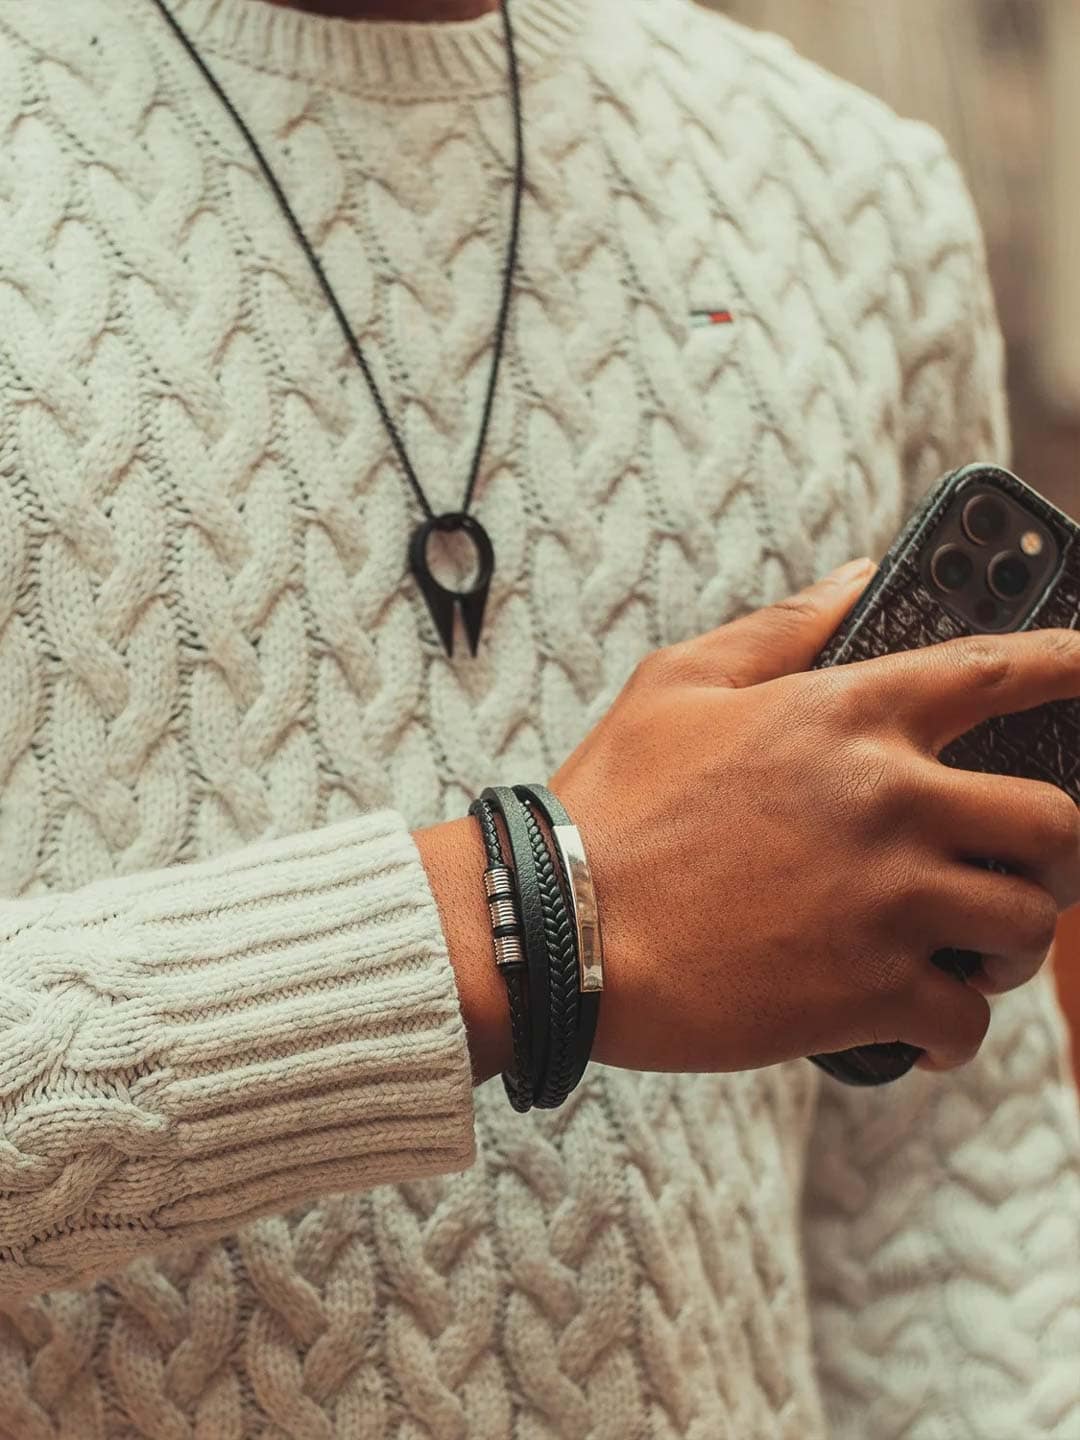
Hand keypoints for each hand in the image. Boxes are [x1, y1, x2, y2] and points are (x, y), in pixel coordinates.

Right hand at [549, 559, 1079, 1075]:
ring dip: (1010, 945)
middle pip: (1055, 820)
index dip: (1070, 665)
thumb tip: (854, 580)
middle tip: (1026, 867)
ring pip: (1026, 924)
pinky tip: (917, 1027)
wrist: (557, 930)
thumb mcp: (677, 682)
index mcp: (847, 714)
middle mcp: (889, 799)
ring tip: (969, 954)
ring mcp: (886, 898)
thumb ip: (780, 626)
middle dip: (1060, 851)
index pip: (1000, 670)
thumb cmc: (609, 804)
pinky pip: (966, 1021)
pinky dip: (953, 1032)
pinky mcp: (868, 991)